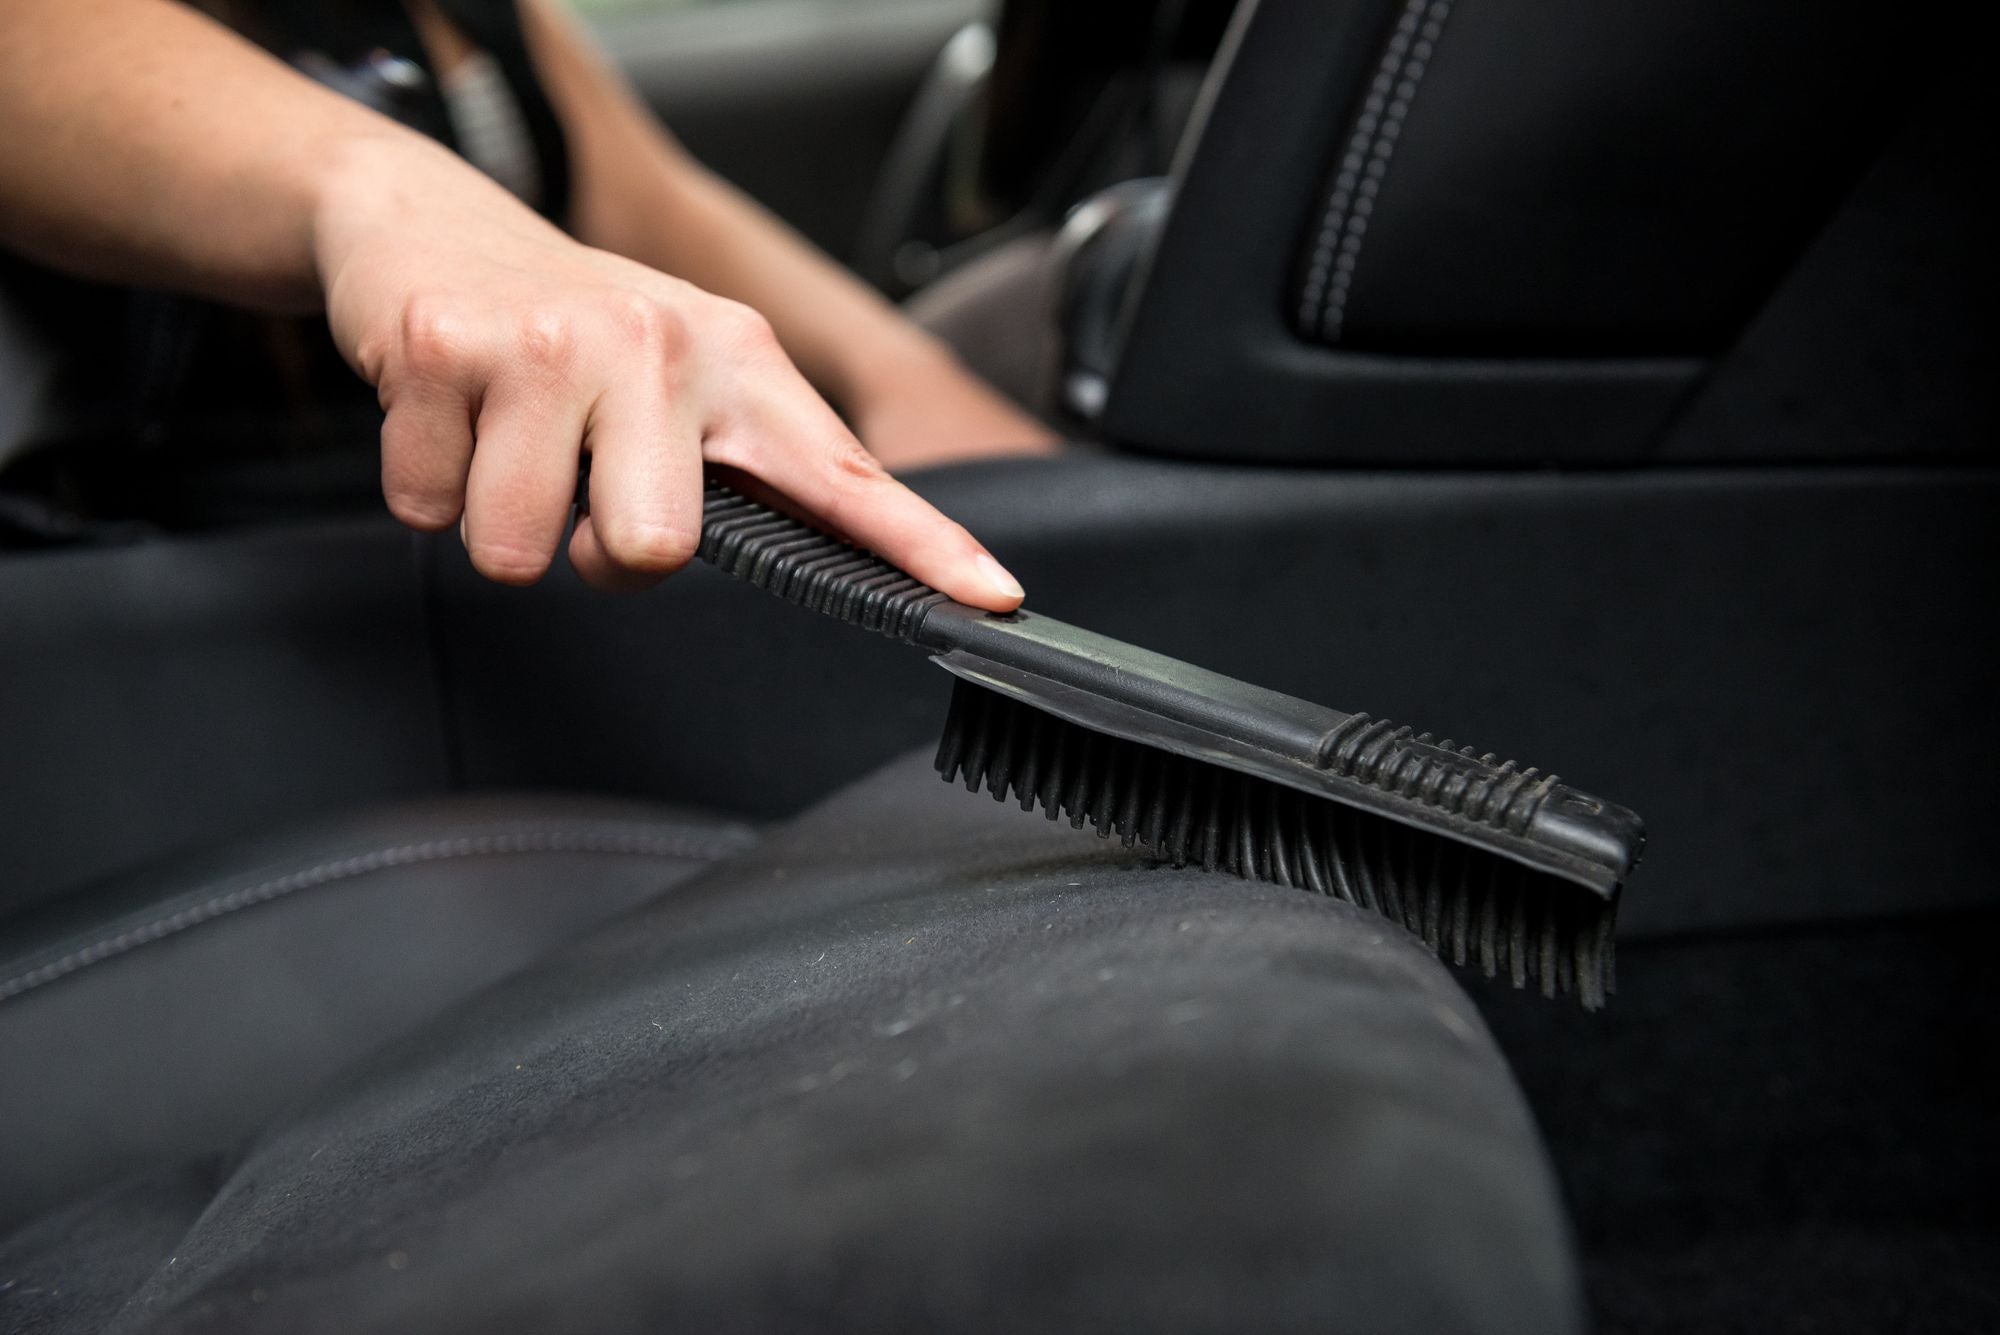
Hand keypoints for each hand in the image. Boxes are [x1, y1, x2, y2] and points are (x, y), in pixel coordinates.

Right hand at [312, 136, 1024, 608]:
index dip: (924, 546)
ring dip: (503, 520)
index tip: (991, 599)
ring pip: (519, 548)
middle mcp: (660, 345)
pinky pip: (427, 508)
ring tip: (512, 442)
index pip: (844, 474)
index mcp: (739, 363)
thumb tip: (812, 558)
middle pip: (648, 553)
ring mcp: (550, 343)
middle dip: (599, 554)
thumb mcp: (685, 381)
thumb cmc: (576, 333)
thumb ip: (747, 470)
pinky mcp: (443, 349)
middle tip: (583, 488)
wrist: (433, 226)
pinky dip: (428, 485)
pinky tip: (453, 416)